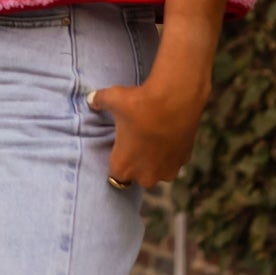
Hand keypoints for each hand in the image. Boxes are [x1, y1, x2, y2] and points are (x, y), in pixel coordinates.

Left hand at [91, 77, 209, 189]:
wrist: (175, 98)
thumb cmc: (139, 103)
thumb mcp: (112, 98)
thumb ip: (98, 101)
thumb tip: (91, 99)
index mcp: (122, 167)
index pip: (115, 174)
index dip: (118, 160)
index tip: (120, 147)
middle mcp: (145, 176)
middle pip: (138, 176)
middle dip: (138, 163)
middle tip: (137, 140)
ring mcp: (167, 170)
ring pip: (158, 170)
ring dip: (156, 159)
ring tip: (154, 136)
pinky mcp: (184, 160)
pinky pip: (174, 160)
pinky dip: (172, 151)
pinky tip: (168, 132)